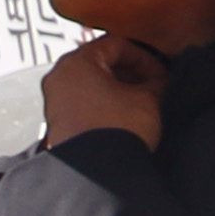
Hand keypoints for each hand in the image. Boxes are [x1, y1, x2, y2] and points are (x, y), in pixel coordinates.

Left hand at [38, 36, 164, 151]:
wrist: (98, 171)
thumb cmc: (118, 130)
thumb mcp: (149, 98)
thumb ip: (156, 81)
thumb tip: (158, 79)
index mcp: (78, 61)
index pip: (115, 44)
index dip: (144, 57)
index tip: (160, 72)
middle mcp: (59, 76)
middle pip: (99, 61)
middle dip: (129, 73)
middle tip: (152, 85)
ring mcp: (54, 99)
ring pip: (89, 82)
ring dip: (116, 88)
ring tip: (139, 103)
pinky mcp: (57, 120)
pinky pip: (82, 101)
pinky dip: (103, 103)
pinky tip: (123, 116)